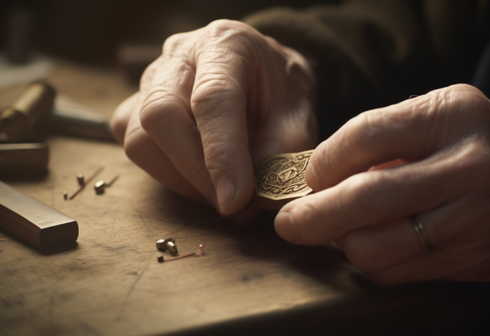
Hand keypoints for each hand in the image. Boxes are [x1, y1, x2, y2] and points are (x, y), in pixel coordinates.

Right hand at [111, 20, 317, 220]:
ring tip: (222, 195)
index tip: (235, 200)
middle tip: (231, 205)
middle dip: (195, 172)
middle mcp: (180, 55)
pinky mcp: (136, 106)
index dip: (222, 154)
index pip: (213, 99)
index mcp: (226, 44)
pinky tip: (201, 181)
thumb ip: (280, 151)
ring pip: (139, 138)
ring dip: (181, 180)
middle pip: (161, 115)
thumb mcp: (298, 114)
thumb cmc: (281, 90)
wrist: (266, 73)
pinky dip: (167, 175)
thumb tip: (247, 199)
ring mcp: (151, 79)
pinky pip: (135, 148)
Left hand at [274, 84, 489, 285]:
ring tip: (337, 236)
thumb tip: (326, 172)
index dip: (324, 162)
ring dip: (342, 245)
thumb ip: (394, 140)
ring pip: (376, 244)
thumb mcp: (453, 121)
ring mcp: (472, 215)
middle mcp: (467, 162)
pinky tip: (370, 252)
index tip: (308, 178)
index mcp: (453, 113)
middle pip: (364, 195)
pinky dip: (371, 264)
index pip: (364, 133)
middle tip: (289, 223)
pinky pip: (399, 270)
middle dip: (313, 215)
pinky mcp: (473, 257)